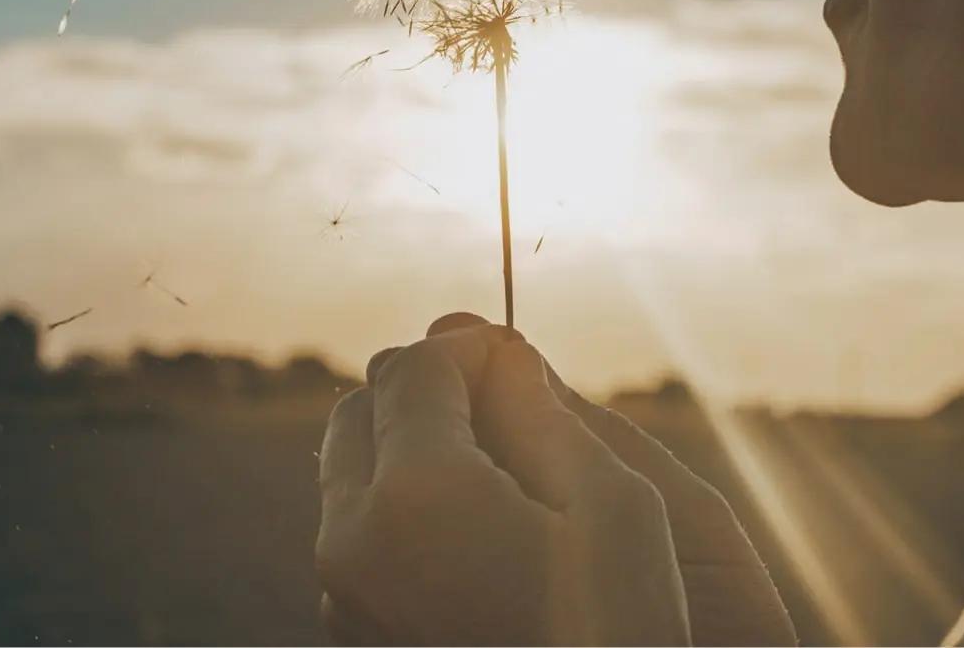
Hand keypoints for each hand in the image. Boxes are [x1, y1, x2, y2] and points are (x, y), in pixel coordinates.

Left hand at [316, 314, 796, 645]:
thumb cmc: (620, 630)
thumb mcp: (614, 505)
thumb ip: (542, 411)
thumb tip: (498, 346)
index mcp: (418, 495)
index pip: (416, 368)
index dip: (470, 346)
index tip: (516, 356)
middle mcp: (355, 541)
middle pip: (360, 410)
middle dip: (424, 390)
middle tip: (503, 408)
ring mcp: (343, 595)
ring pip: (348, 471)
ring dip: (407, 448)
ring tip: (496, 474)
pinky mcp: (351, 630)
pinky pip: (355, 534)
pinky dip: (397, 507)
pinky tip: (473, 532)